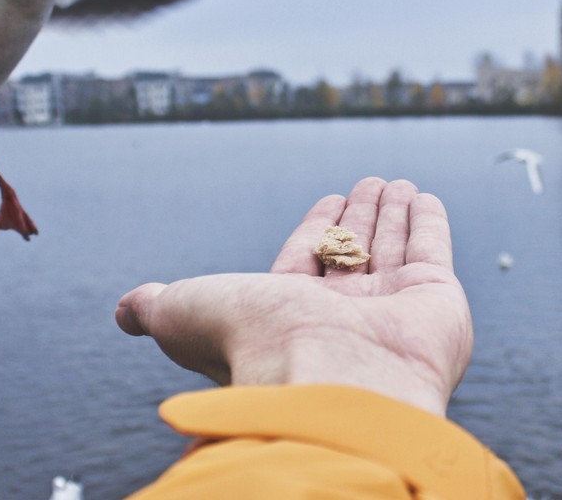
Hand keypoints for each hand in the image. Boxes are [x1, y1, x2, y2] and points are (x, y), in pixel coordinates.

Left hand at [115, 177, 472, 415]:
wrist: (329, 380)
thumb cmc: (254, 349)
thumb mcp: (185, 313)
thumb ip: (158, 306)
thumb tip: (125, 310)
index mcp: (289, 318)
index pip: (305, 262)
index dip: (315, 230)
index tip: (327, 201)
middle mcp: (342, 319)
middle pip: (352, 253)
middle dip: (358, 217)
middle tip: (366, 184)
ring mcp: (392, 311)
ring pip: (391, 248)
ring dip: (392, 213)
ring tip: (392, 182)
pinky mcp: (436, 302)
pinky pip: (432, 250)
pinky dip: (429, 222)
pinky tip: (423, 199)